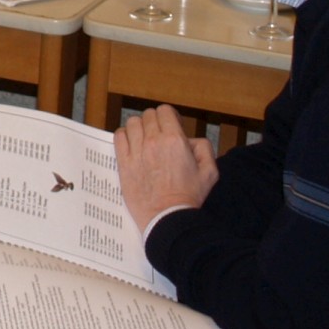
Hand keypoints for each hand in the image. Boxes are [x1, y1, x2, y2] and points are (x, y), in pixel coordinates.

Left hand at [114, 105, 217, 232]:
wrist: (168, 217)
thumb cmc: (189, 197)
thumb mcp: (209, 171)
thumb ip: (204, 148)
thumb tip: (191, 139)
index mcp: (175, 140)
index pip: (165, 111)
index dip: (169, 116)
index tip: (171, 125)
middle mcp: (154, 141)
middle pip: (148, 115)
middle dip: (155, 122)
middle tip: (159, 135)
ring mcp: (136, 152)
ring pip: (132, 123)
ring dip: (139, 128)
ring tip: (144, 139)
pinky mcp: (124, 164)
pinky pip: (118, 137)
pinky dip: (124, 136)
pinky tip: (131, 145)